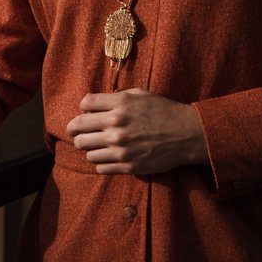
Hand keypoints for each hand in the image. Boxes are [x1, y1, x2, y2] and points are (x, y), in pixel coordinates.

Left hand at [65, 88, 207, 176]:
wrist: (184, 134)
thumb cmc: (162, 110)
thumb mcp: (139, 95)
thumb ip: (114, 97)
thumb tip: (90, 103)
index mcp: (119, 105)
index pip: (84, 105)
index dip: (83, 108)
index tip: (86, 112)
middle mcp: (116, 126)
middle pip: (79, 130)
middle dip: (76, 130)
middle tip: (80, 132)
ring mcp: (120, 148)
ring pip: (87, 151)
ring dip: (89, 147)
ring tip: (97, 144)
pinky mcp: (127, 166)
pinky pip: (100, 167)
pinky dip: (100, 162)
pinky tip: (108, 156)